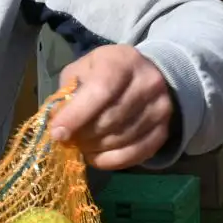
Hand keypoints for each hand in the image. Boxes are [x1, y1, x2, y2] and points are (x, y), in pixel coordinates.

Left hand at [47, 44, 173, 169]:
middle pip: (110, 119)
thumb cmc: (105, 71)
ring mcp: (160, 108)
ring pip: (121, 139)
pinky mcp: (164, 131)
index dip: (76, 115)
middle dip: (83, 134)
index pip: (100, 91)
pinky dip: (111, 161)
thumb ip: (68, 92)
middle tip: (68, 139)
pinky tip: (96, 156)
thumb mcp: (82, 70)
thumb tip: (58, 122)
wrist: (146, 74)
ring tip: (81, 145)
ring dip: (95, 148)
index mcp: (123, 61)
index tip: (58, 133)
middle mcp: (148, 83)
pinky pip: (135, 154)